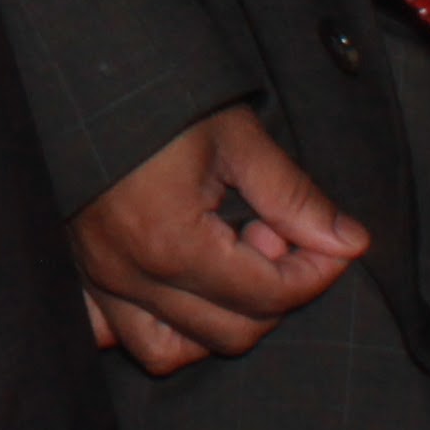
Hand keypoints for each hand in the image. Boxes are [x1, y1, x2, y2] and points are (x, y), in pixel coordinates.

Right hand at [69, 103, 367, 374]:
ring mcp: (97, 281)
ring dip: (217, 321)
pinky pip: (113, 335)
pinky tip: (179, 290)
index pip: (268, 295)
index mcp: (171, 244)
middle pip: (232, 332)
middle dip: (273, 292)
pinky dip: (153, 326)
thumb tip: (349, 242)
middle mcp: (130, 277)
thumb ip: (294, 197)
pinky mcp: (79, 274)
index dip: (316, 273)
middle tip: (272, 232)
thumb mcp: (236, 137)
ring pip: (172, 351)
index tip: (331, 241)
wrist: (83, 79)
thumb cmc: (160, 98)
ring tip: (229, 262)